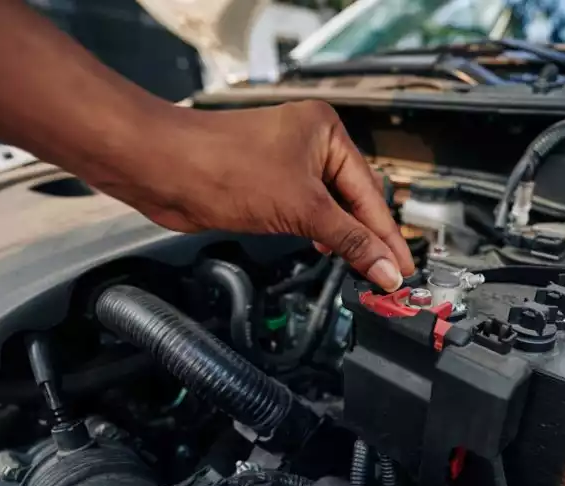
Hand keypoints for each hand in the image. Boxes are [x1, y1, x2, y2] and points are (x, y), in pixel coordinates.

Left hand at [88, 100, 413, 290]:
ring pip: (329, 209)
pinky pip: (305, 213)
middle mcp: (309, 143)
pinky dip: (319, 234)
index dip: (386, 236)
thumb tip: (384, 266)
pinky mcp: (266, 187)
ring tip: (365, 270)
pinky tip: (327, 250)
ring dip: (344, 239)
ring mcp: (286, 165)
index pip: (369, 192)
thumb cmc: (221, 166)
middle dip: (369, 238)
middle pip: (353, 200)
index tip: (402, 268)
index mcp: (326, 131)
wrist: (163, 169)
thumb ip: (349, 240)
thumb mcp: (301, 208)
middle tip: (388, 276)